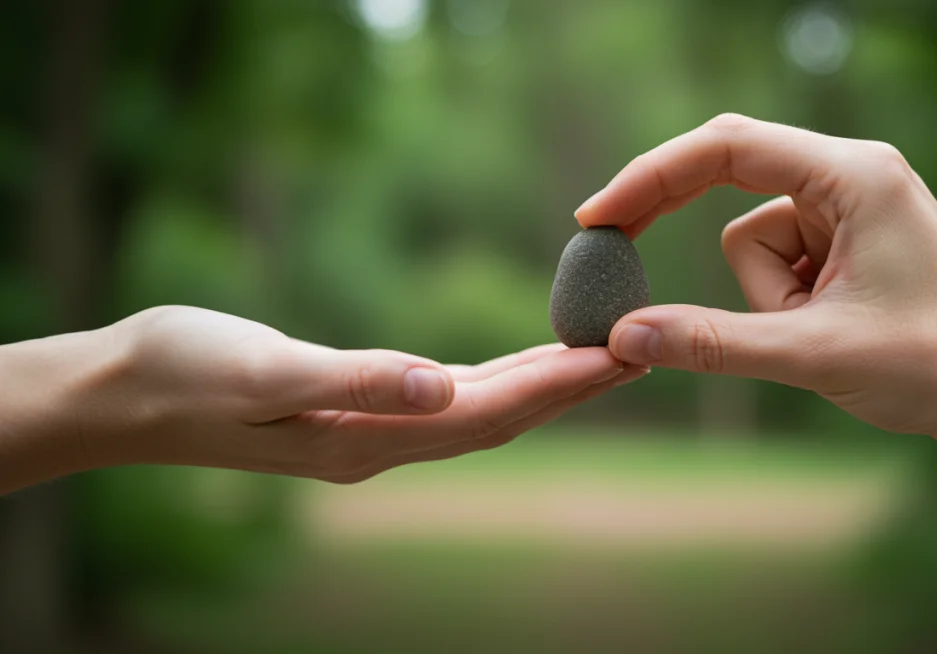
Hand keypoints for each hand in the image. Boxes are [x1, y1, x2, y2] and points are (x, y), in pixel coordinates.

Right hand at [0, 306, 640, 490]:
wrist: (124, 394)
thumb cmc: (184, 374)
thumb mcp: (265, 373)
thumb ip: (354, 380)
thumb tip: (440, 385)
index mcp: (366, 438)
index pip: (489, 413)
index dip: (558, 386)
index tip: (620, 356)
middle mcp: (381, 441)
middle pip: (501, 414)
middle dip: (572, 385)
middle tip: (641, 351)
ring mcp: (369, 428)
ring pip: (481, 406)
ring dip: (542, 382)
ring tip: (600, 355)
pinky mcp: (354, 405)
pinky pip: (446, 394)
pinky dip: (494, 376)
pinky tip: (518, 362)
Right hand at [576, 114, 936, 445]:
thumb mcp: (813, 355)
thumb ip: (711, 343)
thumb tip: (623, 334)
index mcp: (851, 175)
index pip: (727, 148)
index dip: (652, 177)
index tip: (598, 218)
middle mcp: (850, 176)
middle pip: (734, 194)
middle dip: (712, 249)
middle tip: (637, 263)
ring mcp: (850, 210)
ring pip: (755, 246)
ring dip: (770, 303)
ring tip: (826, 340)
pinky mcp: (848, 244)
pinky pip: (780, 268)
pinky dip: (785, 309)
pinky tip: (833, 336)